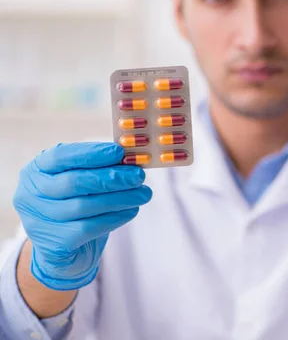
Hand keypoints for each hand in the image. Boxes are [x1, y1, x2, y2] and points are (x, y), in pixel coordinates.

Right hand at [13, 142, 152, 289]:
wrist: (62, 249)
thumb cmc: (74, 205)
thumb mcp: (79, 182)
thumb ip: (96, 168)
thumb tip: (129, 158)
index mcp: (36, 171)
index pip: (61, 156)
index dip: (91, 153)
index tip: (119, 152)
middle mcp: (31, 194)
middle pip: (74, 182)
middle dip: (111, 178)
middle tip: (138, 175)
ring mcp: (38, 221)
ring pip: (84, 206)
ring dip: (120, 198)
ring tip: (143, 194)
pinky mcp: (54, 244)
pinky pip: (89, 228)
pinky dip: (115, 217)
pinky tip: (131, 210)